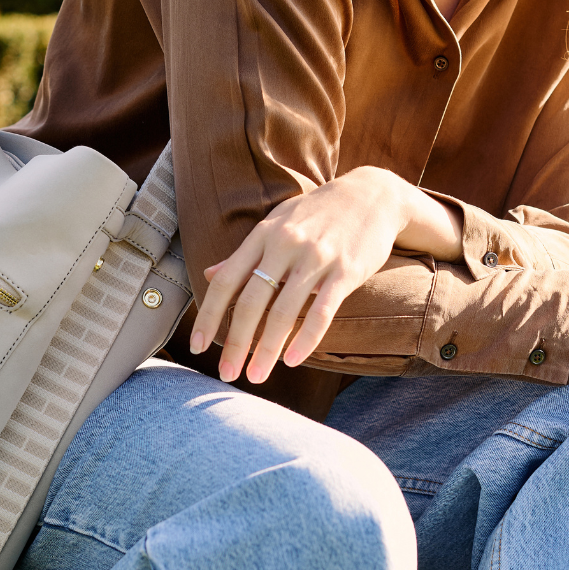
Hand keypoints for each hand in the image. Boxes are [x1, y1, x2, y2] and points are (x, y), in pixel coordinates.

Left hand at [189, 167, 462, 384]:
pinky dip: (306, 339)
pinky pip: (322, 311)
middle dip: (236, 342)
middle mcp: (285, 244)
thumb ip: (246, 252)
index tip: (197, 345)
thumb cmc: (318, 212)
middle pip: (251, 301)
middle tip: (226, 374)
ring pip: (283, 311)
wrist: (371, 194)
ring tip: (256, 376)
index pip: (227, 280)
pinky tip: (293, 359)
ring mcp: (316, 257)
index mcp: (264, 234)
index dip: (209, 315)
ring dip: (267, 349)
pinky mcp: (346, 270)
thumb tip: (210, 274)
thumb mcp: (278, 221)